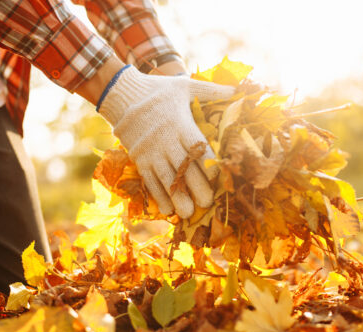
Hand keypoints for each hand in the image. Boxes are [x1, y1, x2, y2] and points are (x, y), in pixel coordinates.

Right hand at [98, 66, 233, 217]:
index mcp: (180, 123)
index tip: (218, 177)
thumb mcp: (186, 85)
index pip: (196, 146)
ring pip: (165, 177)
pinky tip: (167, 210)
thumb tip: (239, 89)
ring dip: (176, 197)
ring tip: (187, 214)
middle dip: (195, 187)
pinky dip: (158, 196)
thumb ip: (212, 89)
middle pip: (182, 166)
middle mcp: (165, 139)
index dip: (208, 163)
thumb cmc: (160, 91)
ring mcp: (150, 151)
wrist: (123, 95)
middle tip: (207, 203)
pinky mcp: (139, 158)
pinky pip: (149, 180)